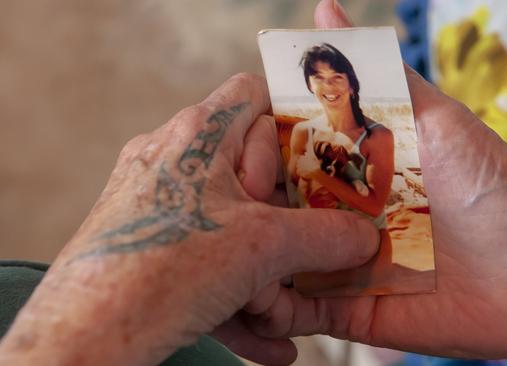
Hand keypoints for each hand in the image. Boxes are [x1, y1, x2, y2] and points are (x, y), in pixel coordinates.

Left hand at [0, 73, 378, 365]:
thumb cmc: (163, 270)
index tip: (326, 159)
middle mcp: (175, 159)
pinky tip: (269, 344)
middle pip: (253, 171)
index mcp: (200, 135)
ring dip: (267, 272)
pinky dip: (239, 296)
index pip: (255, 94)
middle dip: (288, 222)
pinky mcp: (151, 242)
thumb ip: (325, 236)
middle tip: (311, 254)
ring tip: (286, 315)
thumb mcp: (262, 248)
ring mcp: (159, 202)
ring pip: (233, 225)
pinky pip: (208, 258)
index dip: (294, 119)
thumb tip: (365, 237)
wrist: (84, 337)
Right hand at [240, 1, 506, 362]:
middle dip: (236, 216)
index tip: (234, 162)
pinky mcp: (344, 311)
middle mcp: (333, 213)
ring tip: (227, 270)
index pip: (276, 155)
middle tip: (220, 222)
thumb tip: (327, 8)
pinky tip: (256, 305)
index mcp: (347, 166)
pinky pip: (294, 312)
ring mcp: (335, 263)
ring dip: (243, 268)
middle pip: (264, 211)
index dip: (249, 156)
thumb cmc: (494, 188)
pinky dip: (268, 311)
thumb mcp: (434, 119)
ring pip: (269, 264)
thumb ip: (379, 72)